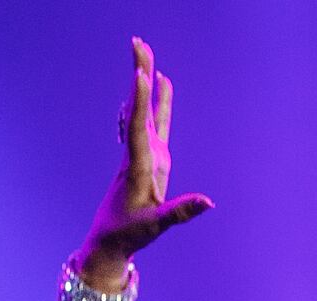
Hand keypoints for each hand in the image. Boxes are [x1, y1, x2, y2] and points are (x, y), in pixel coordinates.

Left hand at [75, 37, 214, 290]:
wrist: (108, 242)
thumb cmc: (128, 235)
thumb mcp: (154, 226)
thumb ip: (179, 212)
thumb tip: (208, 202)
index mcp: (137, 167)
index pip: (139, 128)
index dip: (142, 100)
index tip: (142, 74)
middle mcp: (137, 154)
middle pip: (138, 108)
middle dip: (140, 75)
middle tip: (138, 44)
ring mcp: (141, 154)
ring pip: (143, 111)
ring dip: (144, 82)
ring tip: (146, 53)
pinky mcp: (146, 158)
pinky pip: (149, 122)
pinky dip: (152, 100)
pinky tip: (153, 82)